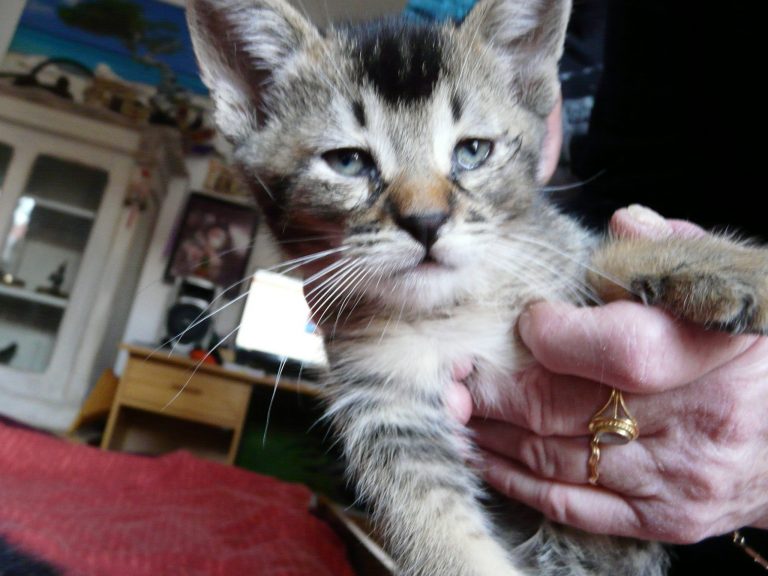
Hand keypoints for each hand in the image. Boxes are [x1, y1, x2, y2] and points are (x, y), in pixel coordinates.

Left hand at [450, 206, 767, 542]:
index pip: (615, 348)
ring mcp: (676, 480)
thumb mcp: (737, 288)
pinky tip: (485, 457)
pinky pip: (573, 504)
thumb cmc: (762, 353)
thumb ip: (677, 255)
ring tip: (453, 410)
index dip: (553, 334)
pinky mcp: (665, 519)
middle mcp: (695, 425)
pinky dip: (519, 482)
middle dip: (493, 390)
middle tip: (450, 373)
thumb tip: (623, 227)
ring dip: (492, 434)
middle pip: (561, 409)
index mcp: (715, 355)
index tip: (524, 321)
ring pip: (554, 458)